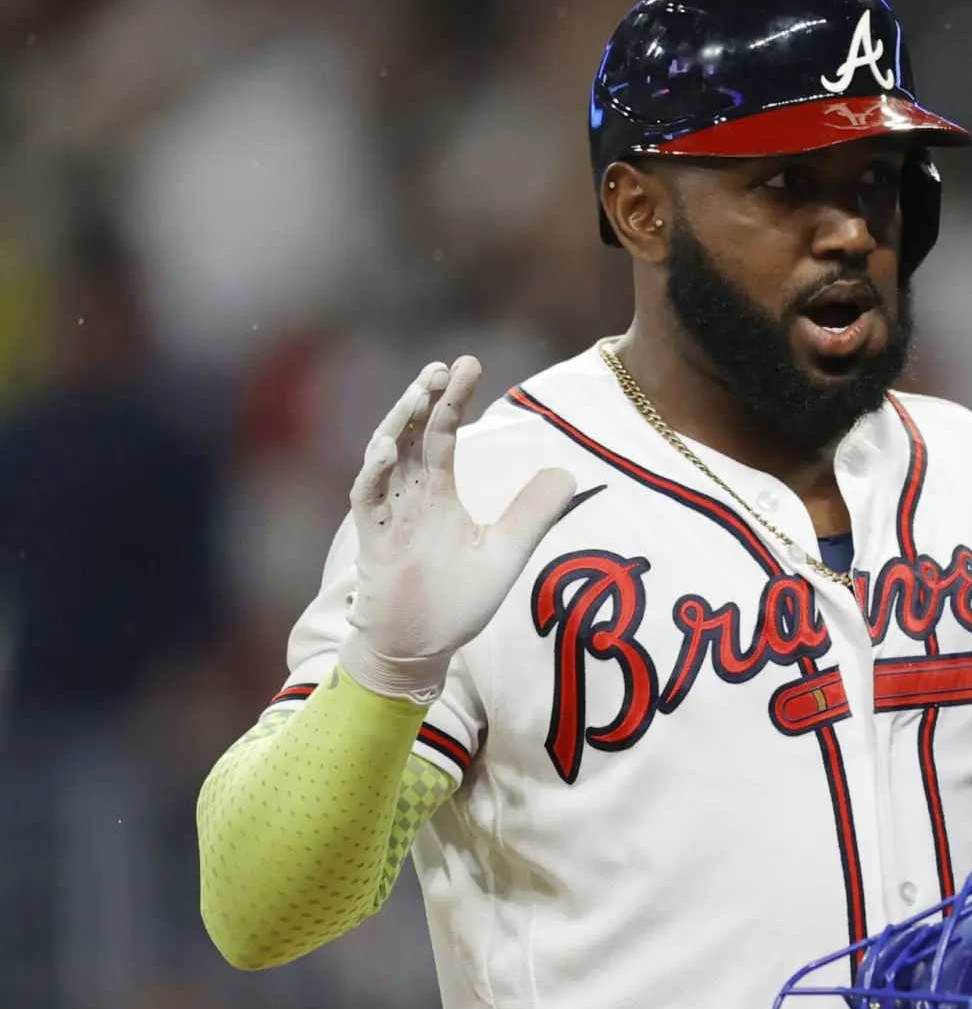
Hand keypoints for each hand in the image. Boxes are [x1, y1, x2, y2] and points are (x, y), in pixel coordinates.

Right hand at [340, 357, 576, 700]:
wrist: (422, 646)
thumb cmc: (457, 600)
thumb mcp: (506, 551)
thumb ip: (533, 513)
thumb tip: (568, 472)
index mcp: (437, 492)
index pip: (442, 433)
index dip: (453, 399)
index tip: (469, 362)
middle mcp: (409, 494)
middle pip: (414, 434)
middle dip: (427, 398)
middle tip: (445, 365)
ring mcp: (387, 514)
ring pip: (386, 456)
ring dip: (398, 423)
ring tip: (419, 391)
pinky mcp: (373, 540)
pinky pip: (367, 498)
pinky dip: (374, 473)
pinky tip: (387, 449)